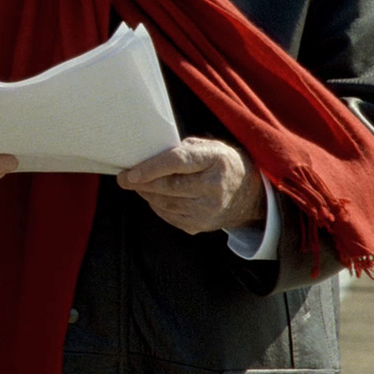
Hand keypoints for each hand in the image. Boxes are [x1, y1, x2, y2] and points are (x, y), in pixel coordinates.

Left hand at [116, 137, 266, 234]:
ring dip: (146, 193)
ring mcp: (208, 211)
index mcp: (217, 160)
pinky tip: (152, 196)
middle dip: (141, 183)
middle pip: (168, 186)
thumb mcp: (210, 147)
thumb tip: (148, 156)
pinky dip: (156, 206)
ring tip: (136, 184)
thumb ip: (182, 149)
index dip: (151, 168)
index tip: (130, 172)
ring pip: (165, 203)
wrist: (249, 195)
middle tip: (123, 178)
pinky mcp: (201, 226)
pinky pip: (169, 216)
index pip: (178, 163)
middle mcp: (214, 188)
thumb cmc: (222, 164)